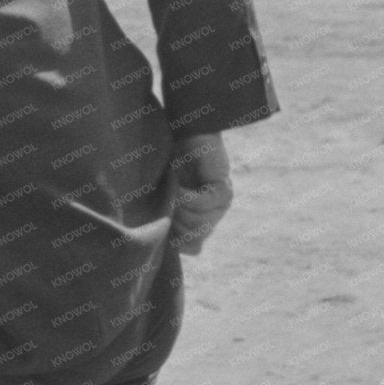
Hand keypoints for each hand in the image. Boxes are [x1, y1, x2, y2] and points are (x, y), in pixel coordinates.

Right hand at [170, 132, 232, 255]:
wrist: (183, 134)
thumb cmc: (166, 162)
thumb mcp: (161, 195)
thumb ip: (168, 218)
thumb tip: (190, 251)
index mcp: (198, 220)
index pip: (192, 247)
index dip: (174, 239)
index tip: (159, 220)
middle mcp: (212, 216)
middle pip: (193, 238)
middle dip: (173, 221)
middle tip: (163, 199)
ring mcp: (220, 206)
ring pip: (198, 223)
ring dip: (179, 207)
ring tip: (170, 189)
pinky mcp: (224, 191)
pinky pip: (203, 205)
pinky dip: (186, 196)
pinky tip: (176, 185)